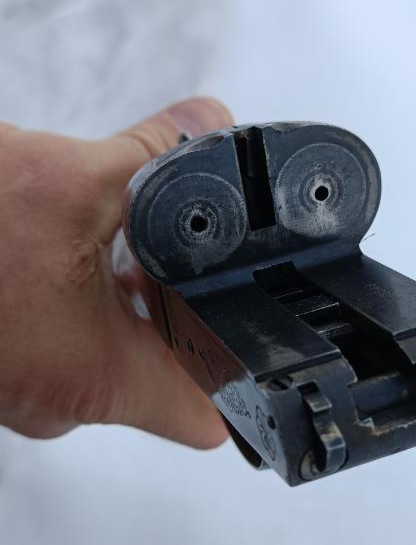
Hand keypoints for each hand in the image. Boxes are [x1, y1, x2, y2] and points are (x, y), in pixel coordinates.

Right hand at [0, 98, 232, 446]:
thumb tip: (205, 128)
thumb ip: (153, 155)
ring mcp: (21, 381)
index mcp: (92, 375)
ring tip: (130, 222)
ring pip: (107, 347)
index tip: (261, 322)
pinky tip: (74, 229)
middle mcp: (57, 396)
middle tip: (201, 243)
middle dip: (183, 301)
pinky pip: (61, 332)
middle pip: (161, 370)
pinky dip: (80, 287)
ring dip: (128, 288)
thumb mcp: (66, 178)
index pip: (208, 417)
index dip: (246, 374)